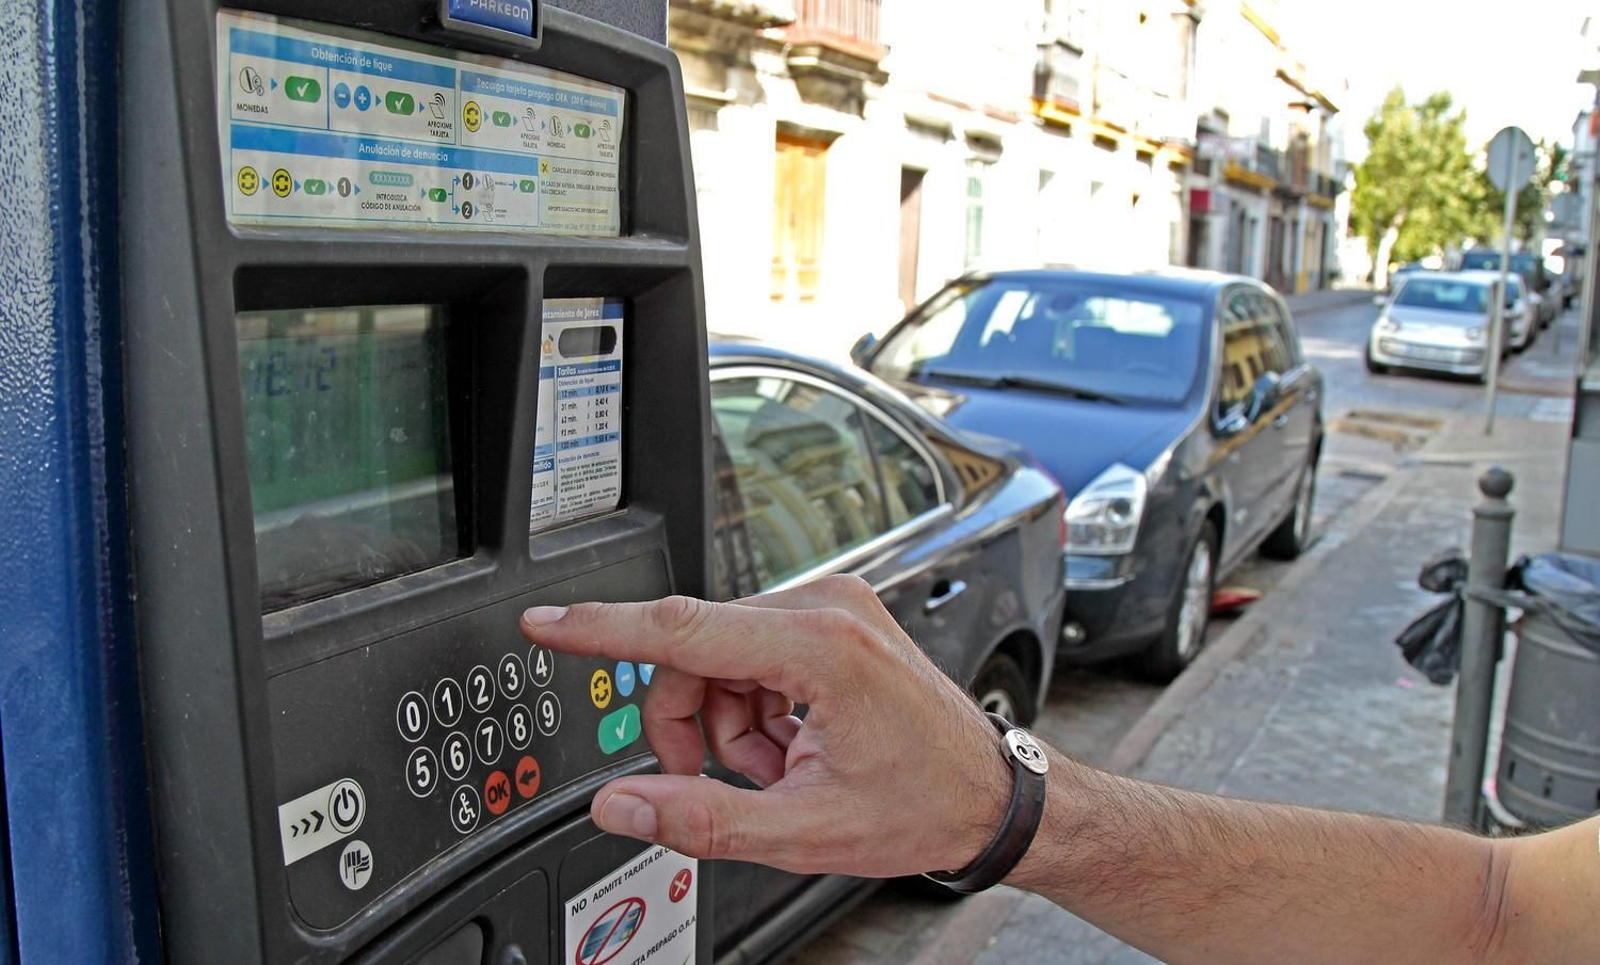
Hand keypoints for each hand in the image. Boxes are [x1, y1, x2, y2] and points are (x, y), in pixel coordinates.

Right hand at [519, 575, 1010, 877]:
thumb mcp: (806, 831)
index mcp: (820, 646)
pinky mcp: (834, 618)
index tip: (545, 624)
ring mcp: (833, 606)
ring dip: (726, 721)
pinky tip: (791, 746)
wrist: (992, 795)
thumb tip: (622, 804)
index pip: (682, 628)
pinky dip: (752, 706)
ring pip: (717, 655)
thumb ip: (701, 817)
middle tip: (721, 781)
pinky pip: (750, 653)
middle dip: (689, 723)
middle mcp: (826, 607)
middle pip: (694, 651)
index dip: (602, 629)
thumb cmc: (926, 802)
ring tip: (777, 769)